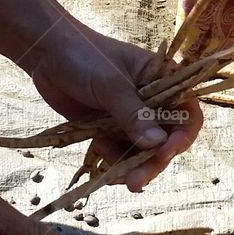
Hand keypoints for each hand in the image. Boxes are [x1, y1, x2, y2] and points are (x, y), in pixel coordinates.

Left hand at [27, 27, 202, 191]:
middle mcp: (155, 102)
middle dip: (152, 162)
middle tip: (135, 182)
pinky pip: (120, 153)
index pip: (188, 114)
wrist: (45, 52)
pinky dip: (112, 161)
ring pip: (143, 152)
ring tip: (108, 168)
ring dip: (129, 165)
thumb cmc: (84, 56)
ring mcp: (132, 117)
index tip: (163, 153)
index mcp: (166, 81)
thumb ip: (133, 114)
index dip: (181, 137)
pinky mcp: (112, 128)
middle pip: (166, 141)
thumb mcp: (111, 84)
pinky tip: (98, 155)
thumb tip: (157, 145)